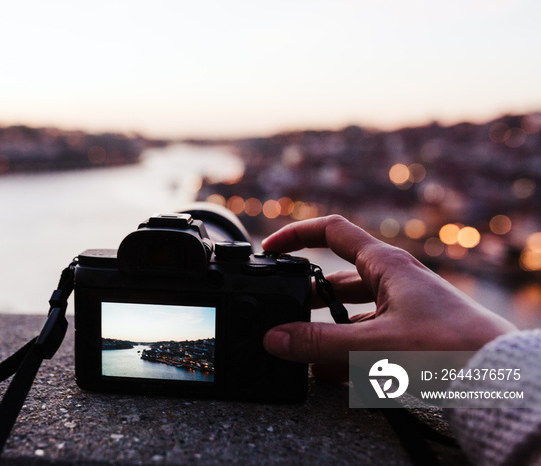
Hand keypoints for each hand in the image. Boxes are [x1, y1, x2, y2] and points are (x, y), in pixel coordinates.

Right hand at [262, 216, 516, 366]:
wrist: (499, 376)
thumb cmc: (447, 348)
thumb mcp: (372, 345)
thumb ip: (318, 344)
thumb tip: (274, 339)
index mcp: (385, 265)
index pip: (331, 231)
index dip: (296, 235)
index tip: (270, 250)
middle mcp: (394, 280)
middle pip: (337, 279)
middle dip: (308, 299)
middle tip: (283, 319)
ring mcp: (404, 307)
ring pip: (352, 312)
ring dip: (327, 332)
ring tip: (304, 356)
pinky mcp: (412, 333)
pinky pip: (369, 336)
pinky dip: (347, 352)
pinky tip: (332, 374)